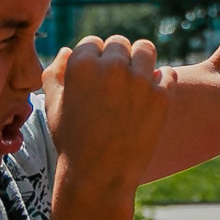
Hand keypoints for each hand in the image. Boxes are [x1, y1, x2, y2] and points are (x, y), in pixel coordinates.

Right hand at [41, 35, 169, 194]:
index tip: (95, 77)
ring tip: (135, 80)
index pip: (92, 42)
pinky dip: (160, 81)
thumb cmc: (71, 142)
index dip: (92, 58)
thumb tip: (67, 50)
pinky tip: (151, 94)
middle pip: (119, 44)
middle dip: (116, 58)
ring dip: (140, 60)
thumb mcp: (52, 106)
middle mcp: (112, 66)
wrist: (98, 176)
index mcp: (82, 64)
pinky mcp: (161, 96)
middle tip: (114, 82)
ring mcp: (139, 80)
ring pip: (145, 49)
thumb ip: (54, 73)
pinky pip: (166, 73)